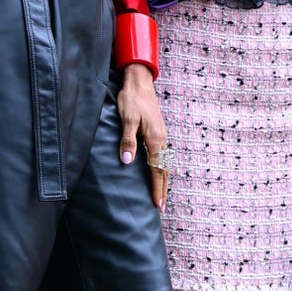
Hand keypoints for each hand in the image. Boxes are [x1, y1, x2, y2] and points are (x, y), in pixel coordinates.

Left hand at [117, 63, 170, 209]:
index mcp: (155, 139)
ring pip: (165, 164)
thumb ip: (128, 140)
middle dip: (162, 190)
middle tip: (160, 207)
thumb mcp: (127, 119)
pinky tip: (158, 173)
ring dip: (163, 181)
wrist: (140, 83)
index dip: (156, 188)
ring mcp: (161, 136)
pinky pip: (163, 157)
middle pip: (164, 170)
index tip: (157, 204)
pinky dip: (161, 169)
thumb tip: (127, 161)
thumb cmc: (132, 100)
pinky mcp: (158, 133)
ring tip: (160, 196)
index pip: (157, 170)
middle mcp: (161, 140)